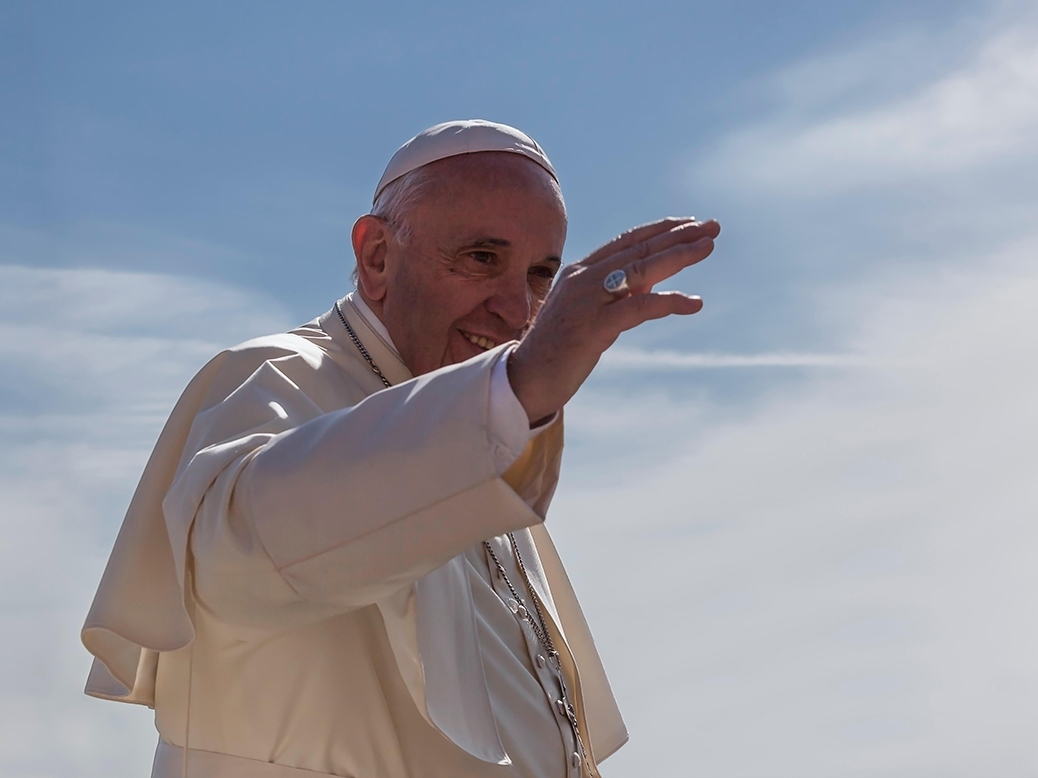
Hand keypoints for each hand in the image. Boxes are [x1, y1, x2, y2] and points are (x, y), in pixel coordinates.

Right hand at [508, 217, 719, 422]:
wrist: (525, 379)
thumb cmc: (558, 348)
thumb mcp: (589, 313)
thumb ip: (615, 294)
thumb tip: (650, 282)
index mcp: (578, 272)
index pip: (626, 241)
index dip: (660, 230)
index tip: (690, 223)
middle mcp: (581, 279)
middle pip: (638, 249)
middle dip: (678, 236)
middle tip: (713, 227)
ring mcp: (585, 302)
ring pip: (640, 270)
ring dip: (678, 257)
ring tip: (708, 247)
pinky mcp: (591, 329)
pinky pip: (638, 308)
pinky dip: (669, 302)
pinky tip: (693, 303)